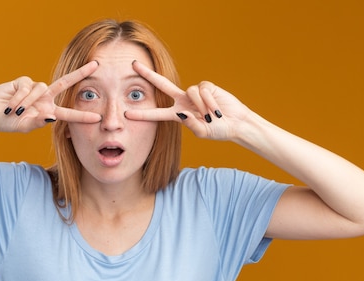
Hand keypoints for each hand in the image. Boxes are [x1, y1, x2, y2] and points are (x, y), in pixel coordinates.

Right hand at [0, 61, 101, 132]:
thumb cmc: (8, 123)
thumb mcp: (24, 126)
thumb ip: (38, 122)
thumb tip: (53, 117)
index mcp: (49, 112)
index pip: (69, 113)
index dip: (82, 116)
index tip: (98, 118)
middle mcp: (45, 98)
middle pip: (65, 84)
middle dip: (80, 74)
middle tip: (96, 65)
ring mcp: (35, 89)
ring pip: (40, 90)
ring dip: (26, 103)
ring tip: (15, 112)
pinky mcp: (23, 82)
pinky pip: (26, 87)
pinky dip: (18, 98)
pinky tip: (9, 105)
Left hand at [125, 60, 251, 141]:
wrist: (236, 123)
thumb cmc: (219, 130)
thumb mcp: (203, 132)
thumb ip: (191, 125)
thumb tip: (182, 112)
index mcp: (178, 114)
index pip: (157, 113)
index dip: (143, 114)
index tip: (127, 113)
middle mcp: (183, 101)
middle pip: (162, 84)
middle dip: (148, 75)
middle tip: (133, 65)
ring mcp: (194, 93)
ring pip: (191, 92)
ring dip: (202, 106)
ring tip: (211, 116)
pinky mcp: (206, 86)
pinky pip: (203, 90)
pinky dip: (210, 101)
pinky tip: (217, 108)